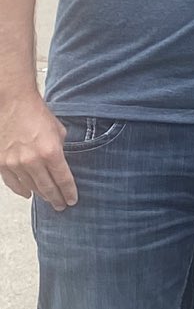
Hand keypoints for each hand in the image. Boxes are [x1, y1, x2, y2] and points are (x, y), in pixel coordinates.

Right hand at [0, 89, 75, 208]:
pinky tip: (28, 194)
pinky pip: (12, 183)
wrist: (13, 103)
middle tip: (61, 205)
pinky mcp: (1, 162)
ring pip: (30, 187)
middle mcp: (32, 160)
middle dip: (56, 198)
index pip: (63, 180)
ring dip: (41, 195)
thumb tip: (59, 164)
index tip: (72, 201)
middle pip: (47, 187)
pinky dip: (21, 190)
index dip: (69, 192)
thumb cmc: (38, 114)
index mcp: (51, 152)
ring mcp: (15, 163)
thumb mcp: (59, 132)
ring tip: (48, 200)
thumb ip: (60, 150)